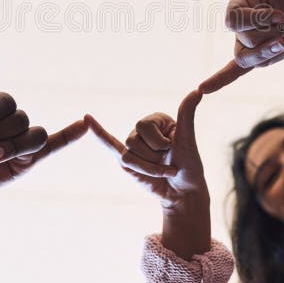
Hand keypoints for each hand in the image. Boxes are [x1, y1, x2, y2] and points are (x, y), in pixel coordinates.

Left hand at [0, 48, 86, 204]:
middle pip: (19, 120)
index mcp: (0, 108)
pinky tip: (84, 124)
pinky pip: (54, 144)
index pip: (6, 102)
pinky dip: (70, 135)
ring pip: (32, 136)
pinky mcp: (27, 161)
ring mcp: (22, 141)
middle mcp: (13, 122)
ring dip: (10, 146)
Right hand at [86, 91, 210, 258]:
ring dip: (147, 169)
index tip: (173, 149)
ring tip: (162, 172)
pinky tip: (86, 119)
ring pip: (128, 156)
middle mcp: (143, 130)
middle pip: (134, 141)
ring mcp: (133, 145)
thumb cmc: (189, 166)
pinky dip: (98, 132)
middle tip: (169, 164)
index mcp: (157, 120)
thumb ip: (187, 114)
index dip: (158, 142)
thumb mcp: (188, 140)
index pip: (143, 126)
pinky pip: (109, 144)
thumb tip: (197, 90)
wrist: (183, 192)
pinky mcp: (126, 159)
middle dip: (153, 159)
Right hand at [199, 0, 283, 92]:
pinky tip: (202, 90)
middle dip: (271, 33)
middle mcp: (237, 26)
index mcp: (237, 4)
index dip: (257, 19)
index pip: (234, 19)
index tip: (280, 13)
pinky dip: (218, 80)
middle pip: (243, 39)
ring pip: (247, 57)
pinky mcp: (256, 59)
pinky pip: (232, 71)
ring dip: (272, 50)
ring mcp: (245, 43)